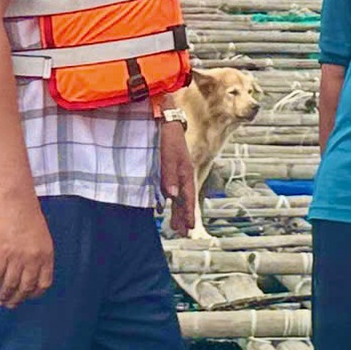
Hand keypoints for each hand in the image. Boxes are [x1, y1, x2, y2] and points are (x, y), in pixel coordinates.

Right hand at [0, 194, 54, 306]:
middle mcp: (33, 260)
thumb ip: (37, 255)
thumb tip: (27, 271)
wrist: (16, 202)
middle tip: (9, 304)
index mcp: (46, 256)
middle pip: (25, 287)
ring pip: (9, 284)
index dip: (34, 293)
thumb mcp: (42, 237)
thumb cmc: (29, 216)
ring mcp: (16, 258)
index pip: (43, 283)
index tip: (27, 296)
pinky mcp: (0, 254)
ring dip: (3, 295)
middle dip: (17, 299)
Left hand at [159, 122, 198, 237]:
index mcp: (184, 170)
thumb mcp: (167, 154)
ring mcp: (173, 169)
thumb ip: (168, 174)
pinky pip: (167, 187)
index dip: (188, 212)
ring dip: (176, 210)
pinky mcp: (164, 166)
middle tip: (182, 232)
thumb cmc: (166, 134)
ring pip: (176, 194)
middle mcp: (181, 172)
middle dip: (183, 215)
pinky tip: (162, 207)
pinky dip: (166, 200)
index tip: (189, 228)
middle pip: (183, 198)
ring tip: (175, 226)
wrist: (161, 116)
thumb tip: (172, 196)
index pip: (188, 196)